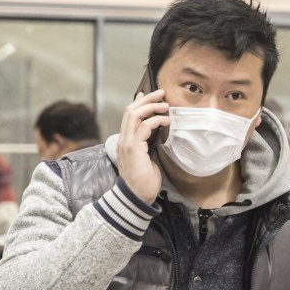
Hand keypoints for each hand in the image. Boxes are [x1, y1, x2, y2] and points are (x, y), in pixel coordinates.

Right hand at [119, 90, 170, 204]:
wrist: (137, 197)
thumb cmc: (144, 180)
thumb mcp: (146, 159)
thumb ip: (147, 145)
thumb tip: (156, 135)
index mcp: (126, 141)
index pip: (129, 116)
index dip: (139, 103)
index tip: (149, 94)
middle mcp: (123, 140)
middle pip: (131, 110)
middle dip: (146, 99)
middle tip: (161, 93)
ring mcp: (127, 143)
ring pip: (134, 115)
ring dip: (151, 106)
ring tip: (166, 105)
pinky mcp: (134, 149)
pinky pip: (143, 128)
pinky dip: (156, 121)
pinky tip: (166, 121)